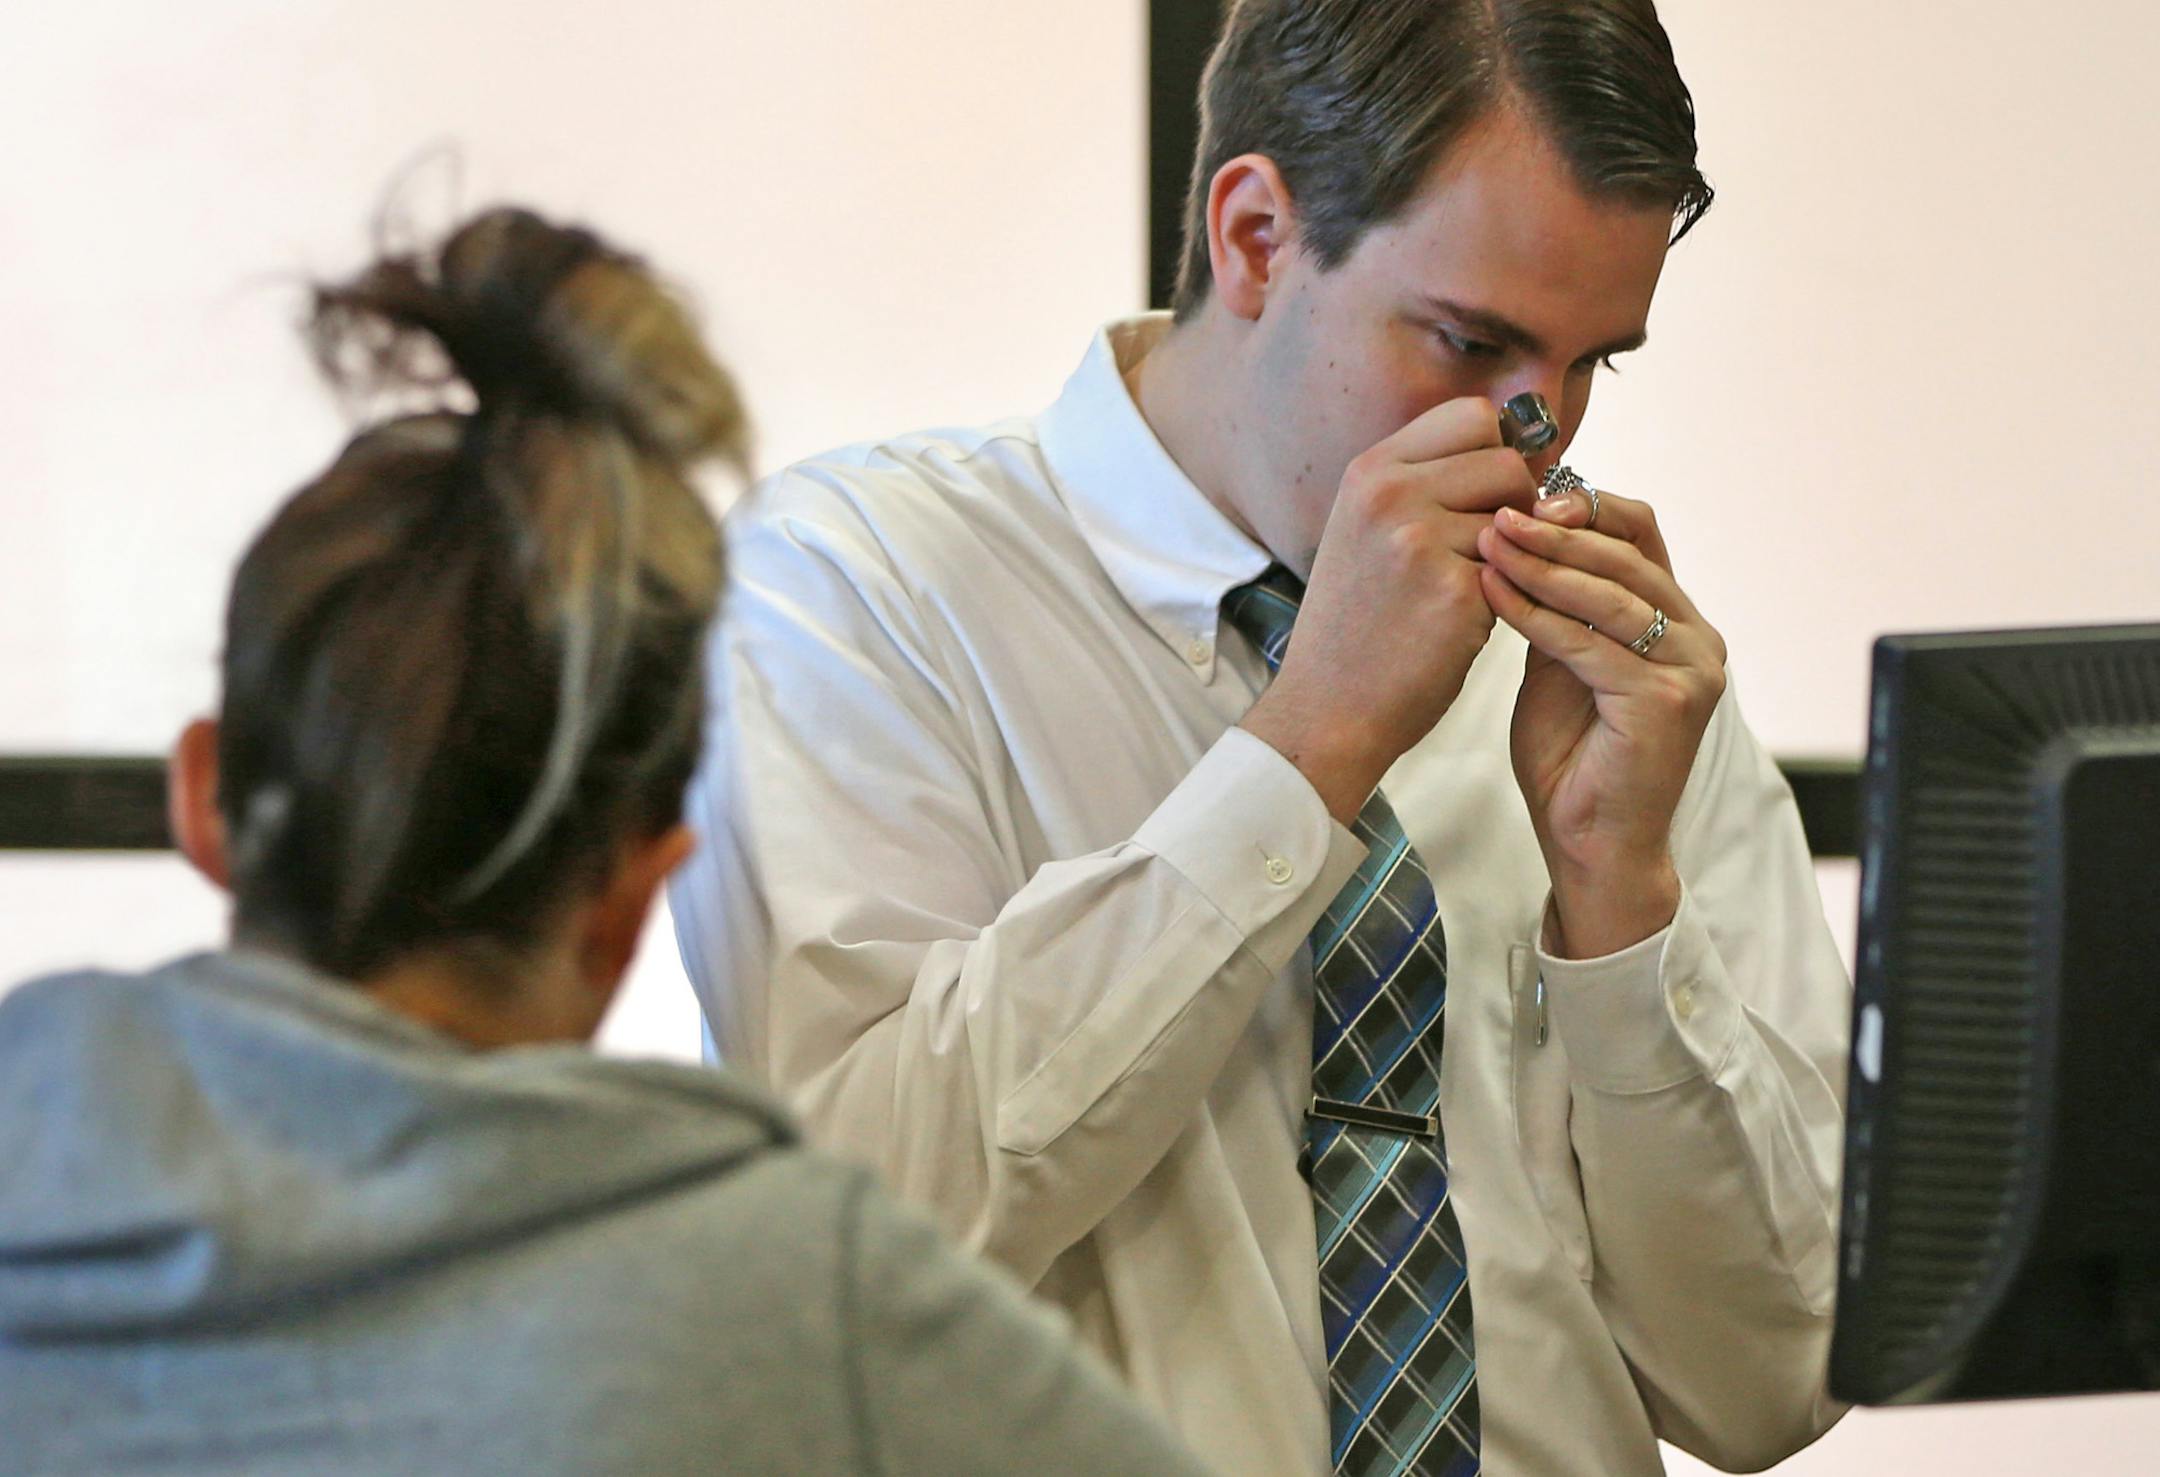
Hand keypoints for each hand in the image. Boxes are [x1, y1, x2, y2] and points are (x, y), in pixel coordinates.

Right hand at [1242, 398, 1538, 823]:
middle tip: (1489, 551)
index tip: (1488, 495)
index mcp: (1370, 471)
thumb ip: (1423, 483)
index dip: (1496, 452)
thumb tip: (1511, 446)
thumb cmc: (1357, 623)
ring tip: (1468, 588)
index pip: (1472, 415)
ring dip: (1513, 552)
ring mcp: (1421, 540)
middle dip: (1516, 505)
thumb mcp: (1365, 529)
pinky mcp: (1454, 592)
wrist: (1327, 707)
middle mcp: (1390, 494)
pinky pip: (1520, 571)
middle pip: (1507, 460)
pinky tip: (1465, 623)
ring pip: (1521, 516)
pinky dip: (1506, 597)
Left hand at [1474, 480, 1726, 957]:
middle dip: (1556, 530)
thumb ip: (1560, 609)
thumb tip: (1523, 539)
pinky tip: (1494, 595)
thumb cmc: (1572, 759)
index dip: (1586, 507)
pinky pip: (1588, 643)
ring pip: (1610, 593)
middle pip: (1628, 554)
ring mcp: (1692, 669)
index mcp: (1678, 621)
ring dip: (1542, 564)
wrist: (1590, 844)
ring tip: (1489, 541)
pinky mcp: (1667, 701)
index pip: (1641, 534)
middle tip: (1497, 512)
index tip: (1523, 497)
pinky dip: (1536, 615)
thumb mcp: (1560, 664)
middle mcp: (1698, 638)